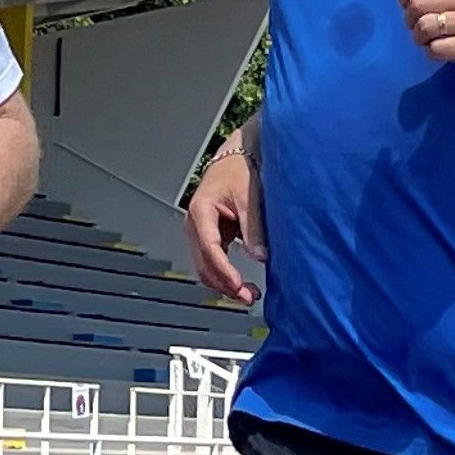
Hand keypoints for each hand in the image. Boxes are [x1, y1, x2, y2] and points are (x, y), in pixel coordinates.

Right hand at [185, 135, 261, 303]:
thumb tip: (260, 257)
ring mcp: (199, 231)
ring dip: (224, 284)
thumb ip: (254, 229)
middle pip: (204, 264)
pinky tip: (242, 284)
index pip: (210, 248)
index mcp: (201, 210)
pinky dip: (225, 275)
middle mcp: (194, 223)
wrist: (236, 158)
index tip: (239, 285)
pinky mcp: (208, 236)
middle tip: (248, 297)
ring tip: (248, 294)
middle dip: (225, 284)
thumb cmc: (240, 171)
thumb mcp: (250, 198)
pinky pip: (212, 262)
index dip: (224, 270)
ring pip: (206, 267)